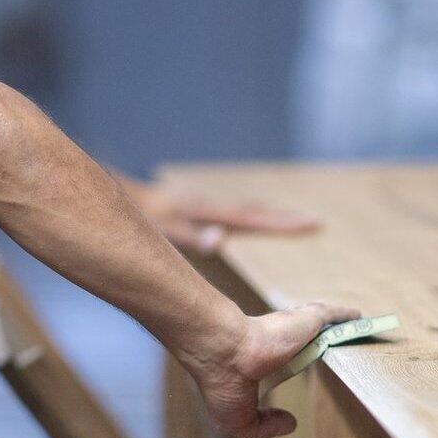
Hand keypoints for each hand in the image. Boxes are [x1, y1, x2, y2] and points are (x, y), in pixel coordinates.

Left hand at [121, 177, 320, 254]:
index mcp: (210, 212)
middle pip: (256, 211)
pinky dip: (250, 217)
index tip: (313, 224)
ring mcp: (204, 207)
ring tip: (294, 222)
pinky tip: (251, 224)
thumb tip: (221, 241)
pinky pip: (232, 214)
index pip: (255, 219)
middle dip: (286, 218)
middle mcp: (211, 207)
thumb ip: (190, 236)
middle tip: (316, 223)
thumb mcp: (164, 229)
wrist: (122, 197)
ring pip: (245, 211)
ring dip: (270, 216)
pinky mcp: (196, 210)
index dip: (284, 223)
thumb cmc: (141, 217)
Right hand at [180, 302, 359, 437]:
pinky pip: (332, 316)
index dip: (285, 364)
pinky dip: (345, 316)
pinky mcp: (307, 320)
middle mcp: (274, 342)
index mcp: (257, 362)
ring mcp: (291, 329)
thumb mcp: (238, 421)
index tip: (293, 367)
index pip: (276, 361)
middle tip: (331, 350)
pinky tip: (359, 318)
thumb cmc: (225, 383)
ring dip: (334, 328)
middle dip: (313, 342)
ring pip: (319, 327)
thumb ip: (262, 427)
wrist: (227, 352)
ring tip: (352, 334)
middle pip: (301, 341)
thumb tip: (292, 423)